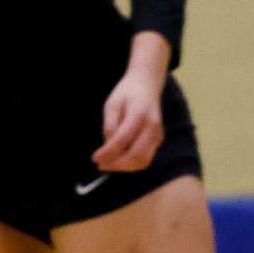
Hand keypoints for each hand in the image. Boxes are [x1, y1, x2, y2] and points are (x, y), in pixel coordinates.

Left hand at [92, 34, 170, 171]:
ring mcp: (158, 134)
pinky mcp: (158, 139)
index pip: (122, 140)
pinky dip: (132, 163)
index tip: (95, 159)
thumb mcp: (111, 105)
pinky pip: (146, 158)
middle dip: (117, 164)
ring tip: (110, 163)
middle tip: (102, 164)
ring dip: (125, 167)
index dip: (108, 153)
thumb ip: (110, 126)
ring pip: (143, 161)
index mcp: (139, 115)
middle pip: (136, 155)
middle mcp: (152, 126)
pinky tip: (120, 158)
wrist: (147, 85)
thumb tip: (108, 148)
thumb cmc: (127, 93)